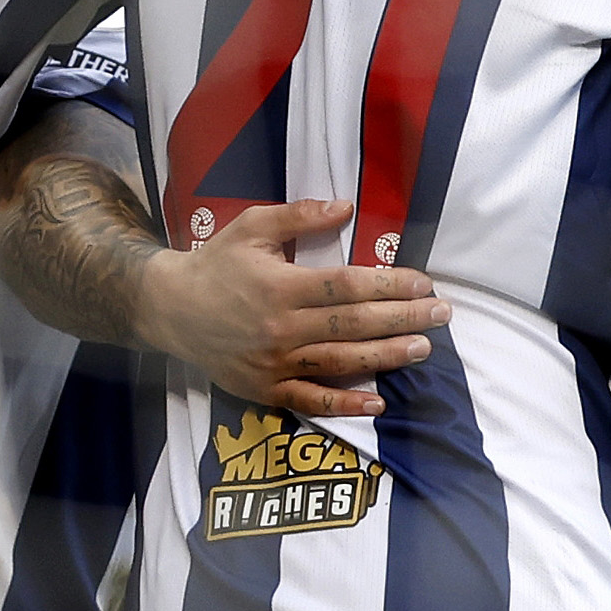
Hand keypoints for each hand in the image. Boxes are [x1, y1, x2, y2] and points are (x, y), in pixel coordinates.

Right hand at [132, 198, 448, 418]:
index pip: (347, 286)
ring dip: (386, 356)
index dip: (389, 285)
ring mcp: (274, 363)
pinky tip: (377, 402)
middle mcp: (281, 328)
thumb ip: (300, 216)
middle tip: (442, 315)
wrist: (169, 309)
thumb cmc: (216, 263)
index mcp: (281, 286)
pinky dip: (345, 403)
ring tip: (423, 348)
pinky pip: (310, 400)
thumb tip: (347, 206)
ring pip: (340, 361)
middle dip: (403, 319)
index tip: (423, 283)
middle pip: (353, 324)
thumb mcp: (252, 227)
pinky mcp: (265, 389)